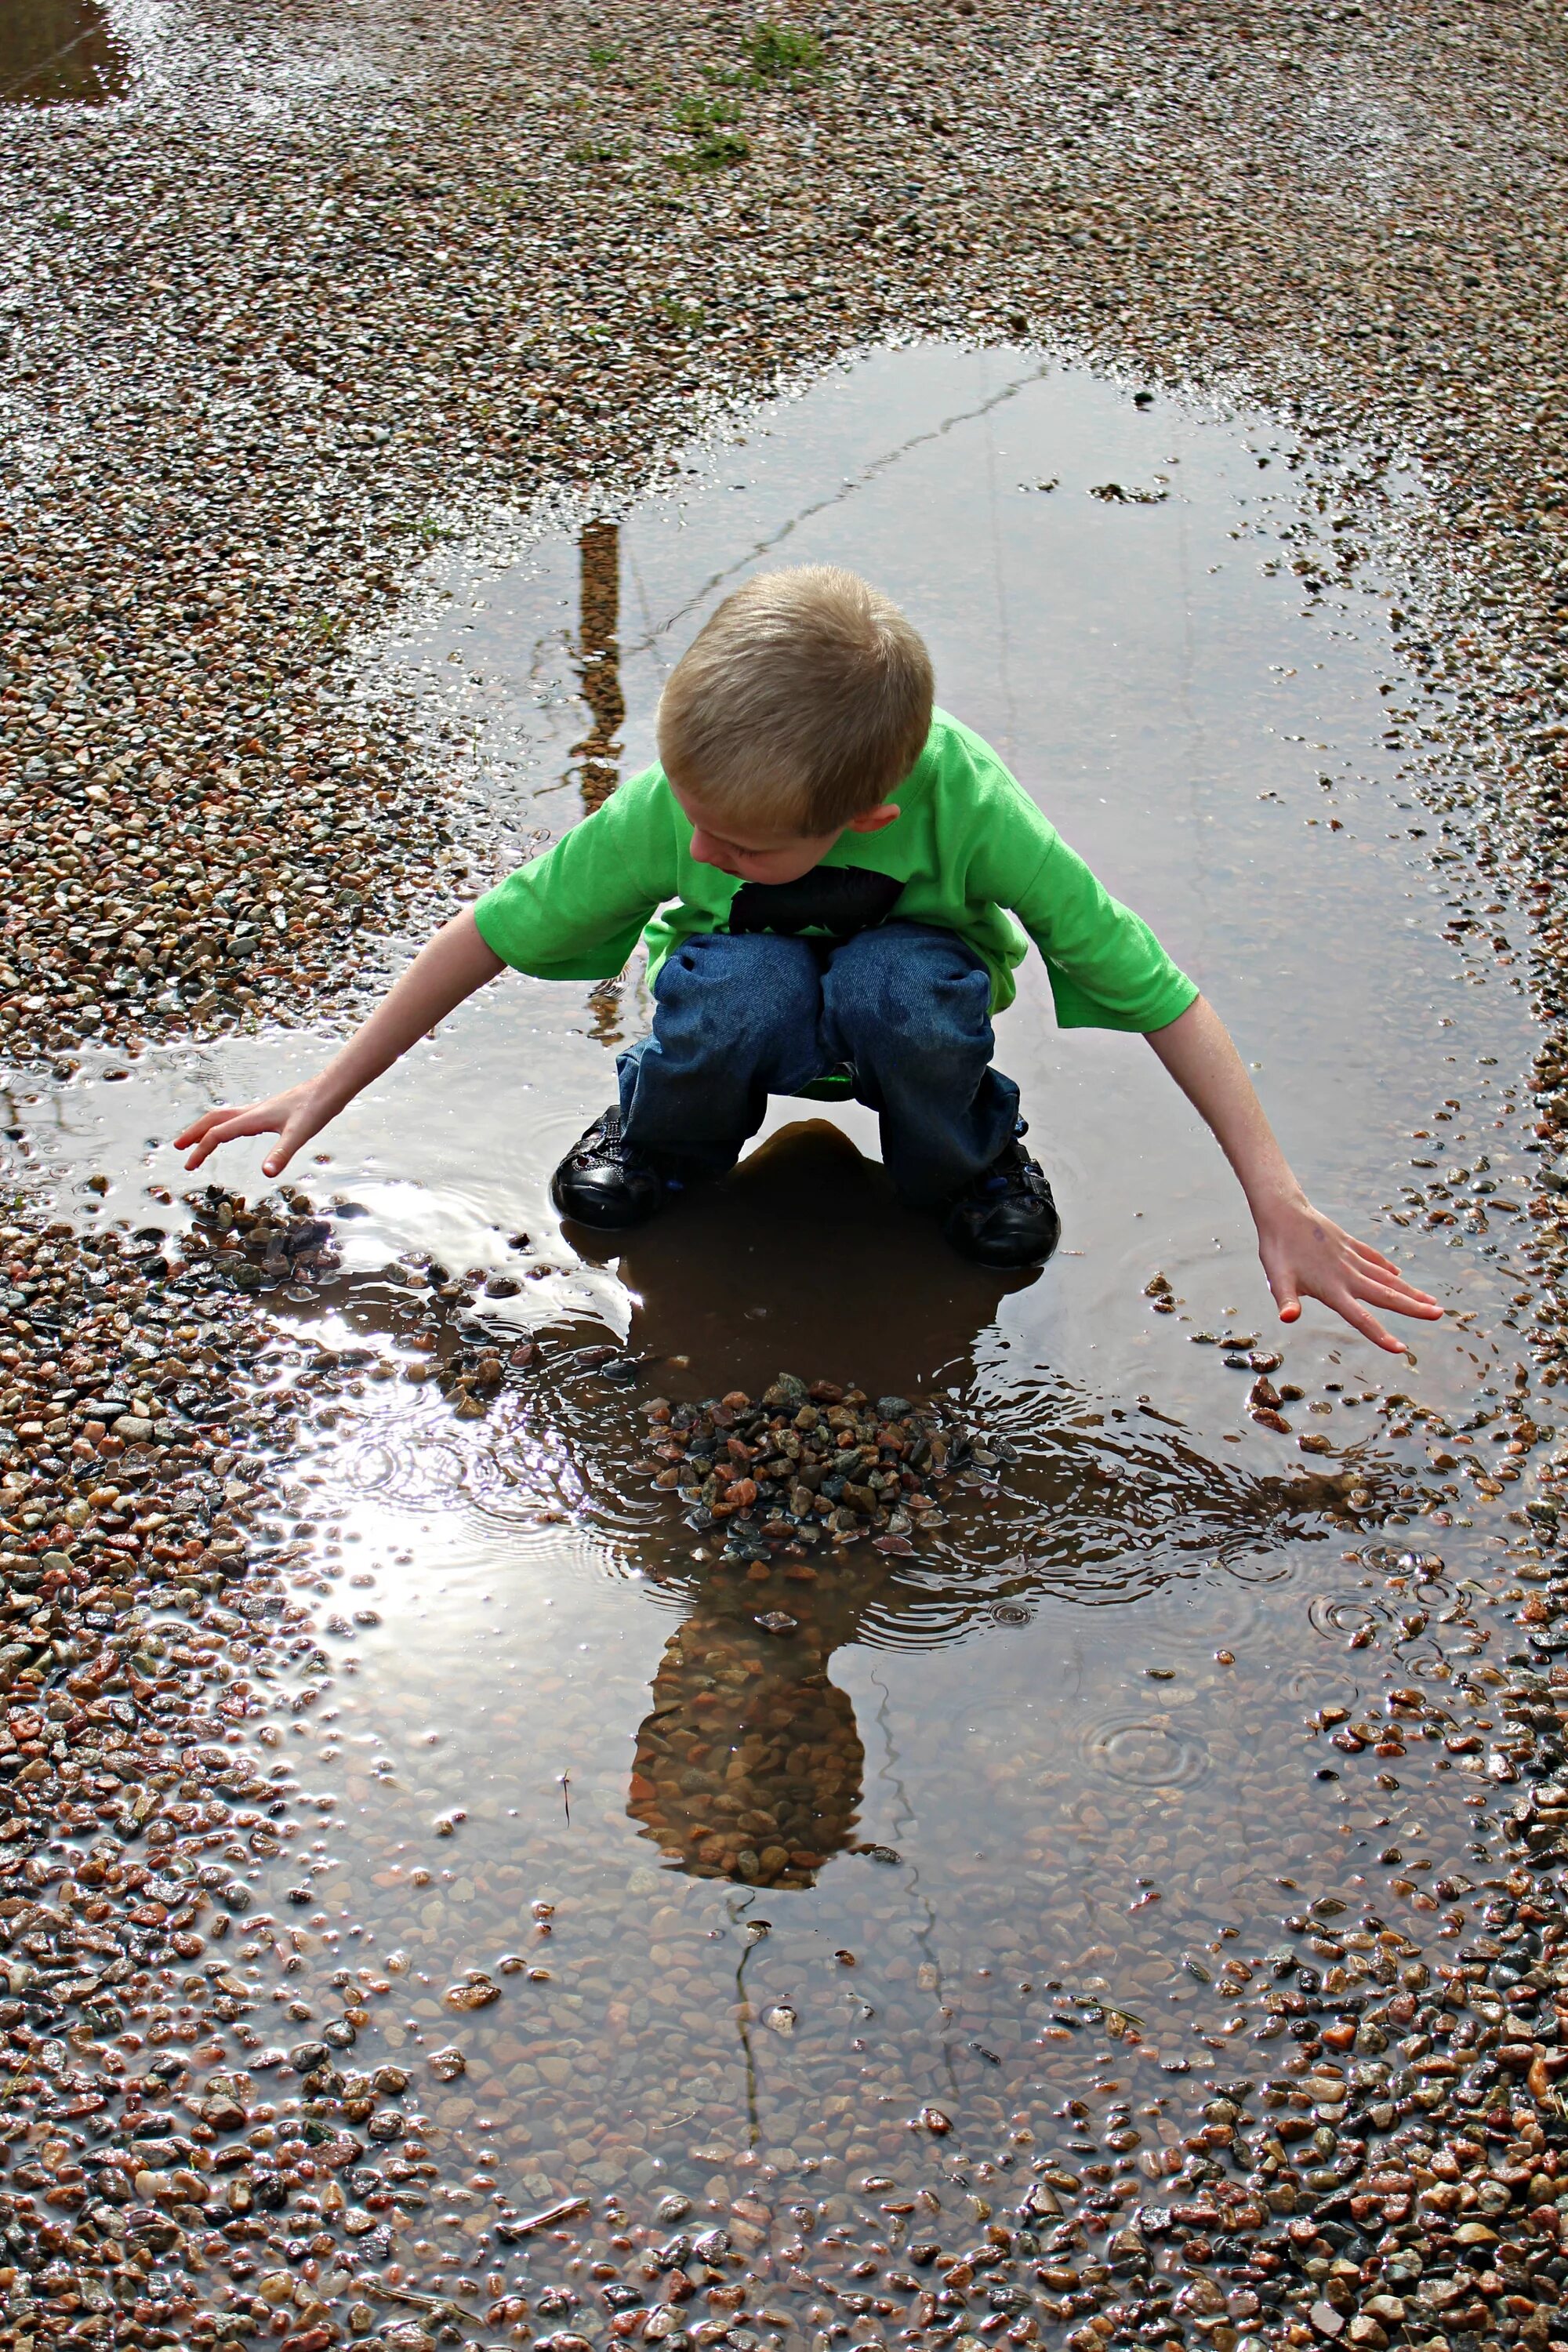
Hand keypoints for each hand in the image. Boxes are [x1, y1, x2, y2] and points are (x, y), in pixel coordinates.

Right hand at [173, 1080, 336, 1177]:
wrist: (329, 1088)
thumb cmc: (316, 1109)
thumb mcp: (300, 1134)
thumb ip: (282, 1153)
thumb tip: (266, 1173)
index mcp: (253, 1118)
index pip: (217, 1134)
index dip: (201, 1149)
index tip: (189, 1166)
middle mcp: (252, 1112)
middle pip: (213, 1120)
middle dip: (194, 1134)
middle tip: (178, 1148)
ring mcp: (259, 1110)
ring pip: (224, 1117)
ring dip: (206, 1128)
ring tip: (196, 1140)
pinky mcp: (269, 1111)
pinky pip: (237, 1117)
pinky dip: (224, 1125)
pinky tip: (231, 1132)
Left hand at [1255, 1191, 1441, 1352]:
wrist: (1283, 1211)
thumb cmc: (1277, 1249)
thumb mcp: (1278, 1277)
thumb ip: (1286, 1300)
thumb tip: (1287, 1318)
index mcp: (1332, 1288)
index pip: (1360, 1318)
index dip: (1380, 1335)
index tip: (1401, 1349)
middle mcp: (1348, 1274)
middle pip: (1386, 1295)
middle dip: (1414, 1307)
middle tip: (1439, 1315)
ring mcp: (1351, 1258)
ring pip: (1387, 1277)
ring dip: (1410, 1290)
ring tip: (1431, 1301)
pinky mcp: (1349, 1244)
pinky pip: (1374, 1258)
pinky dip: (1387, 1268)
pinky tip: (1398, 1275)